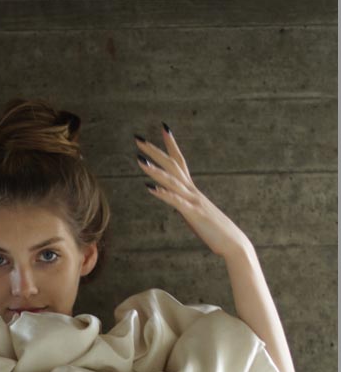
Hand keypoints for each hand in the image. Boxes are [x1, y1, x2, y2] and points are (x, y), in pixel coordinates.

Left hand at [134, 125, 251, 259]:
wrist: (234, 243)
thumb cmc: (216, 231)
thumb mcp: (196, 215)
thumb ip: (186, 206)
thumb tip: (175, 202)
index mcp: (192, 191)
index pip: (181, 161)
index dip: (172, 145)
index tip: (163, 128)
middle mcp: (192, 191)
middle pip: (172, 165)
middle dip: (154, 151)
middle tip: (138, 138)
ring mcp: (193, 201)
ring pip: (172, 180)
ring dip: (154, 170)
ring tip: (138, 159)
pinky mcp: (193, 214)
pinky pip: (175, 202)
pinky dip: (162, 194)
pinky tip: (149, 188)